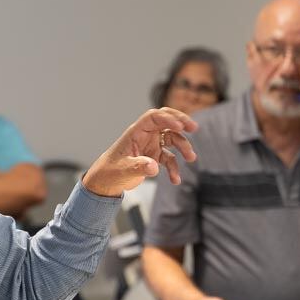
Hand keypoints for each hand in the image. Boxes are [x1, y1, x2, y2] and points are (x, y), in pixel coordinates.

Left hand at [83, 108, 197, 196]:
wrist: (106, 182)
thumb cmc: (110, 171)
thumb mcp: (123, 170)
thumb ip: (138, 167)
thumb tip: (154, 167)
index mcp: (136, 132)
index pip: (153, 117)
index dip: (168, 118)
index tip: (181, 127)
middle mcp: (145, 136)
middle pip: (166, 121)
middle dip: (181, 122)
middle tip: (194, 128)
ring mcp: (151, 146)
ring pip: (172, 139)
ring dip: (183, 146)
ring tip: (191, 158)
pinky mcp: (154, 157)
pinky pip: (169, 159)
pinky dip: (174, 168)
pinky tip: (175, 180)